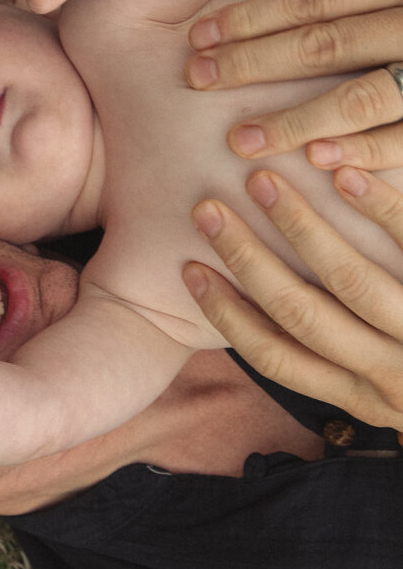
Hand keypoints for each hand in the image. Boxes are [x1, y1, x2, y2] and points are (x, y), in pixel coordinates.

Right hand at [184, 166, 402, 431]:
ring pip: (348, 280)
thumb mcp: (402, 391)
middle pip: (300, 312)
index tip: (188, 268)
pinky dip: (377, 208)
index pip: (278, 357)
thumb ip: (350, 359)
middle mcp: (393, 375)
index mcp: (370, 398)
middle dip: (248, 258)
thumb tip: (278, 311)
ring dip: (298, 227)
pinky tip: (343, 170)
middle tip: (210, 207)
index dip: (226, 314)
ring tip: (263, 177)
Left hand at [186, 0, 402, 168]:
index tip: (199, 37)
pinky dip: (364, 149)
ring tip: (242, 139)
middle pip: (324, 44)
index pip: (314, 0)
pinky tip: (314, 160)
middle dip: (254, 63)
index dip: (252, 18)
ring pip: (361, 97)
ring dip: (296, 120)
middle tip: (198, 79)